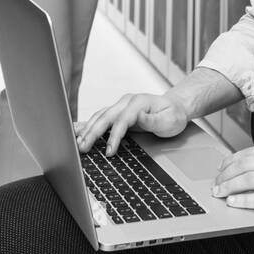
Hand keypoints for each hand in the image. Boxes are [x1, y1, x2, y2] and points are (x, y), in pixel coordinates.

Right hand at [74, 92, 189, 155]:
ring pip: (100, 116)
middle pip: (105, 116)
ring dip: (88, 129)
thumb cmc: (173, 115)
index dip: (114, 137)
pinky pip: (101, 117)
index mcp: (138, 102)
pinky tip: (78, 130)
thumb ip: (153, 120)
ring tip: (77, 143)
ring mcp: (121, 105)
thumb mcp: (170, 120)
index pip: (121, 120)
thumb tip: (138, 117)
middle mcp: (127, 101)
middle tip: (82, 148)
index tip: (109, 152)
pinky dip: (89, 124)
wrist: (176, 107)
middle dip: (92, 132)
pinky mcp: (118, 112)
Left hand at [209, 118, 253, 219]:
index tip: (219, 170)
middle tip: (215, 185)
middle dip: (224, 176)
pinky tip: (235, 202)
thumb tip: (251, 163)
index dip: (229, 162)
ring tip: (219, 193)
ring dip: (230, 187)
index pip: (248, 153)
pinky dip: (245, 200)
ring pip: (250, 181)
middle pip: (245, 166)